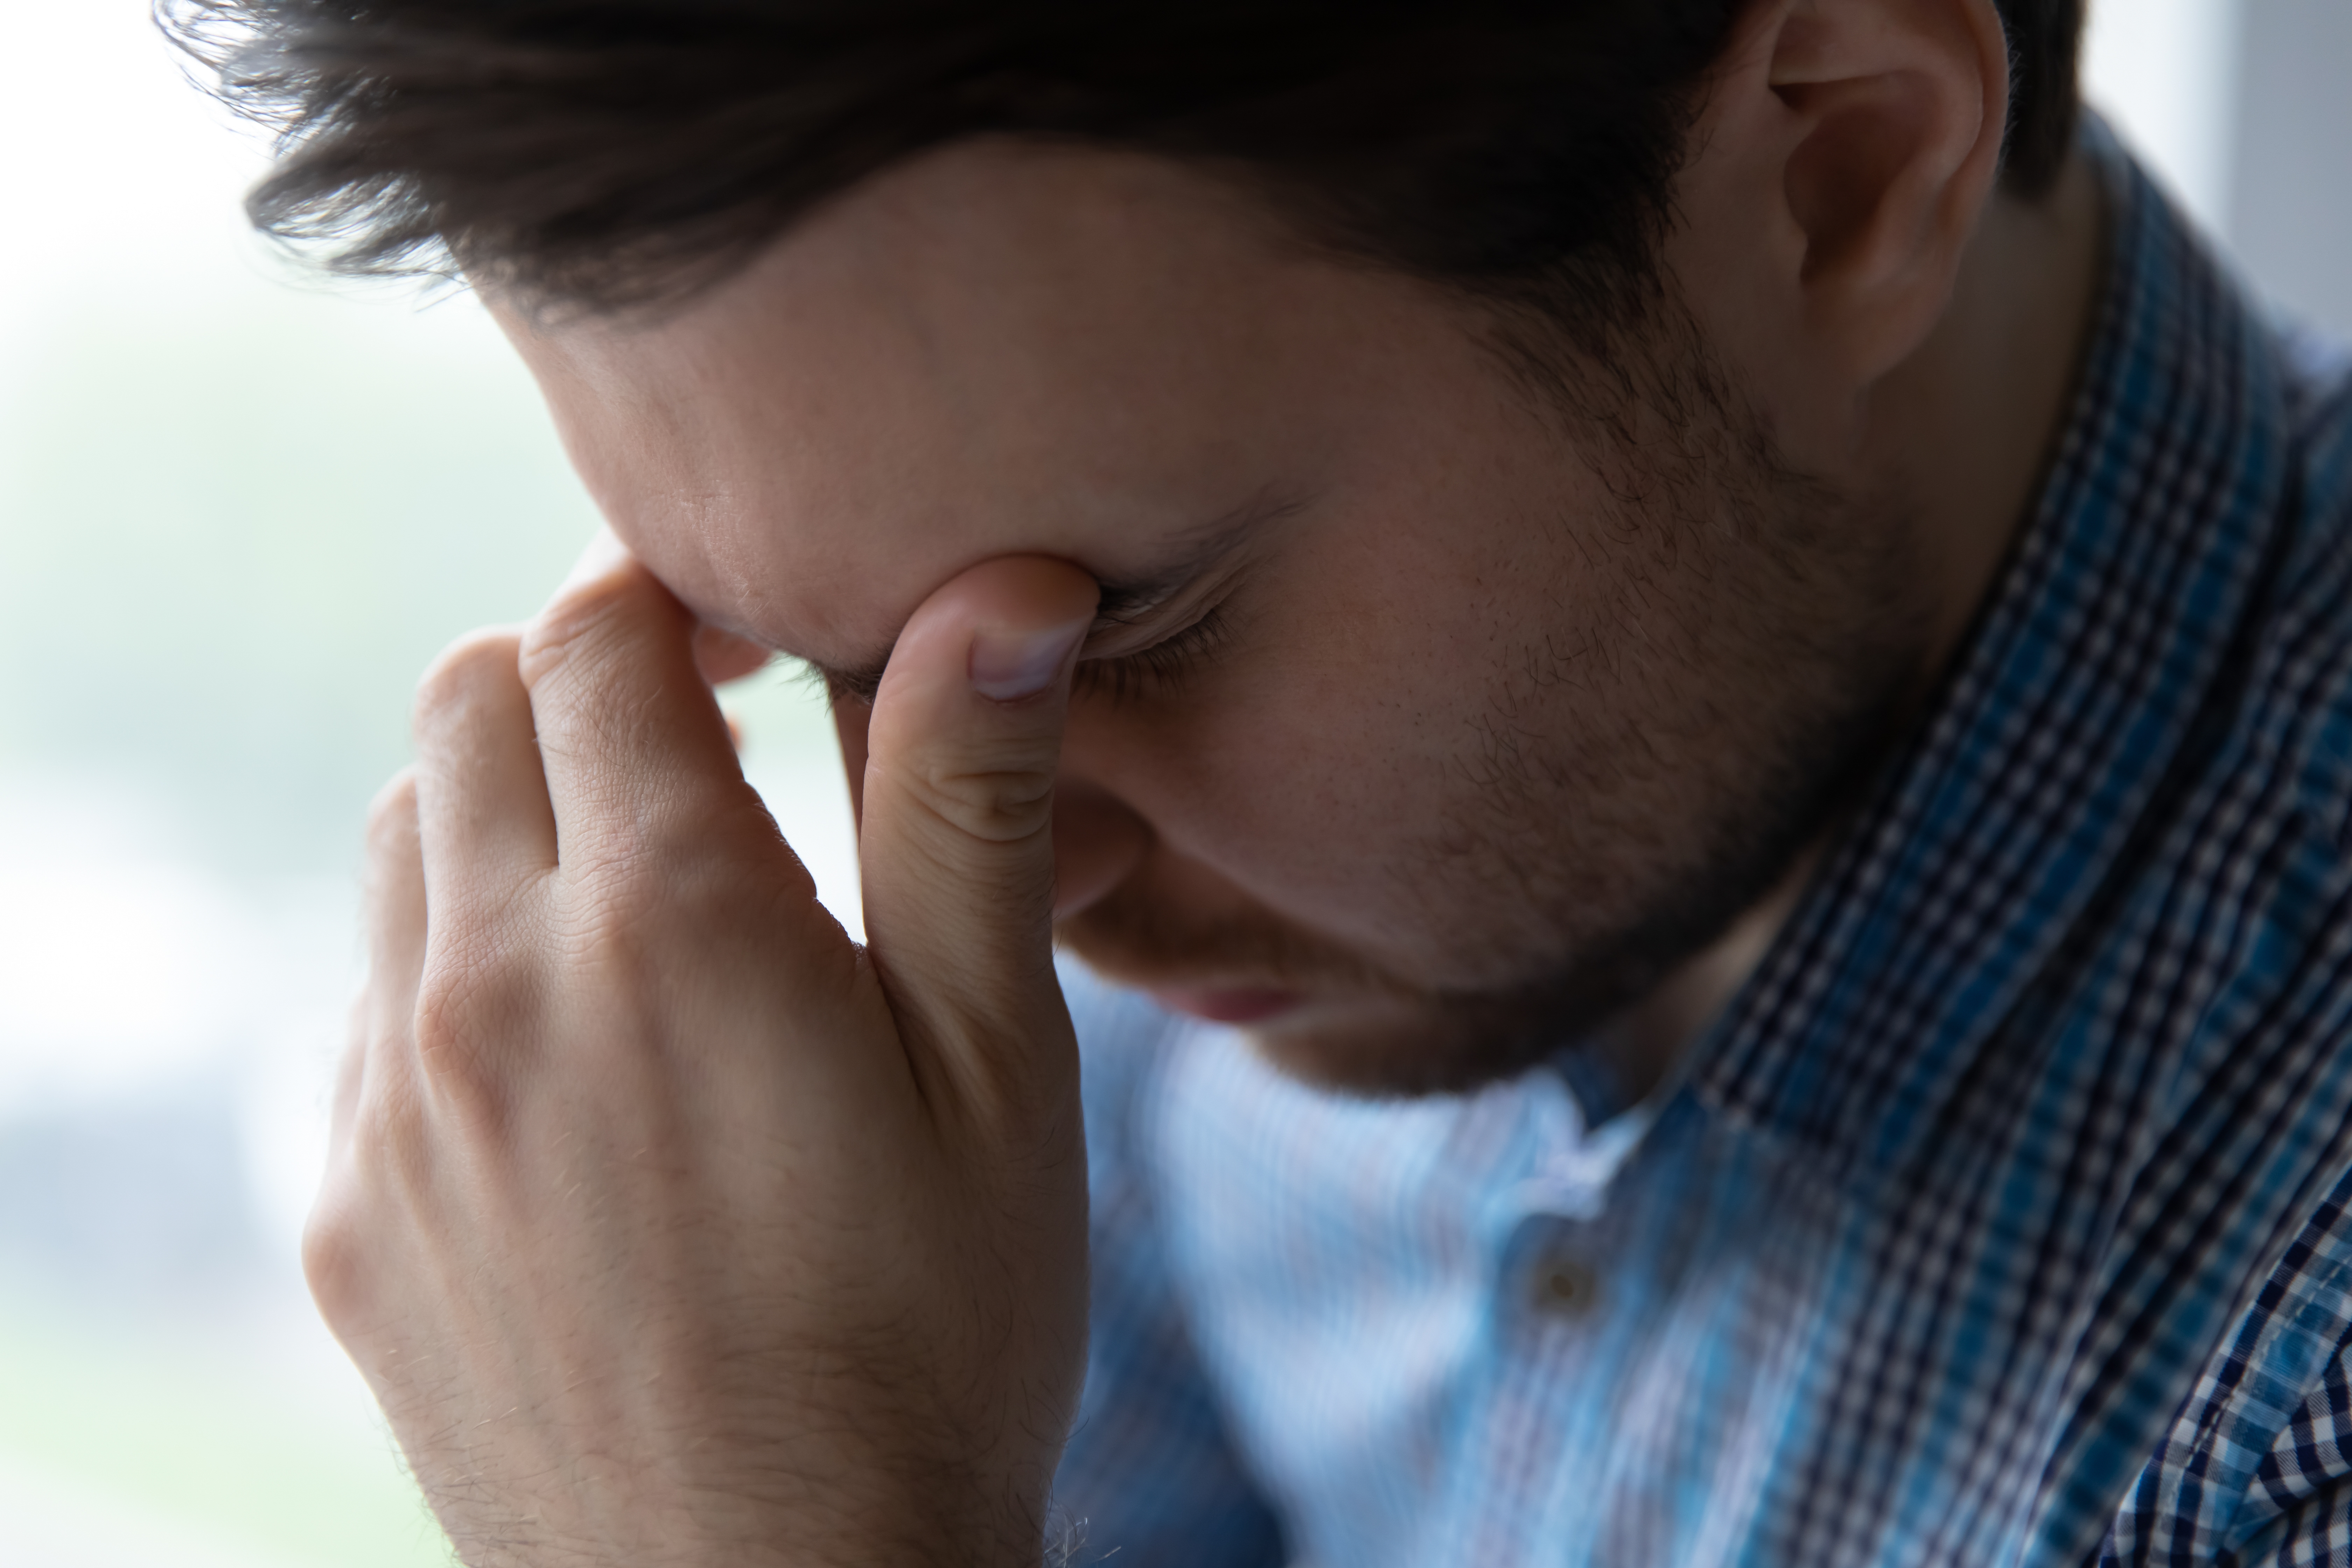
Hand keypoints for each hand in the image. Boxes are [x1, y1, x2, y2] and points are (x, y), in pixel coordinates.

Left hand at [307, 535, 1100, 1566]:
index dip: (664, 597)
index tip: (741, 644)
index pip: (593, 636)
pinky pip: (366, 1007)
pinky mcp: (350, 1216)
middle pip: (467, 705)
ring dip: (504, 819)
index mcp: (666, 926)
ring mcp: (394, 1110)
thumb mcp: (994, 1061)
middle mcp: (490, 991)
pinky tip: (572, 1058)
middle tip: (699, 751)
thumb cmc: (933, 1334)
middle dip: (576, 682)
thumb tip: (1002, 590)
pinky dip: (454, 967)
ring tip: (639, 905)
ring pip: (400, 846)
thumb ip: (962, 804)